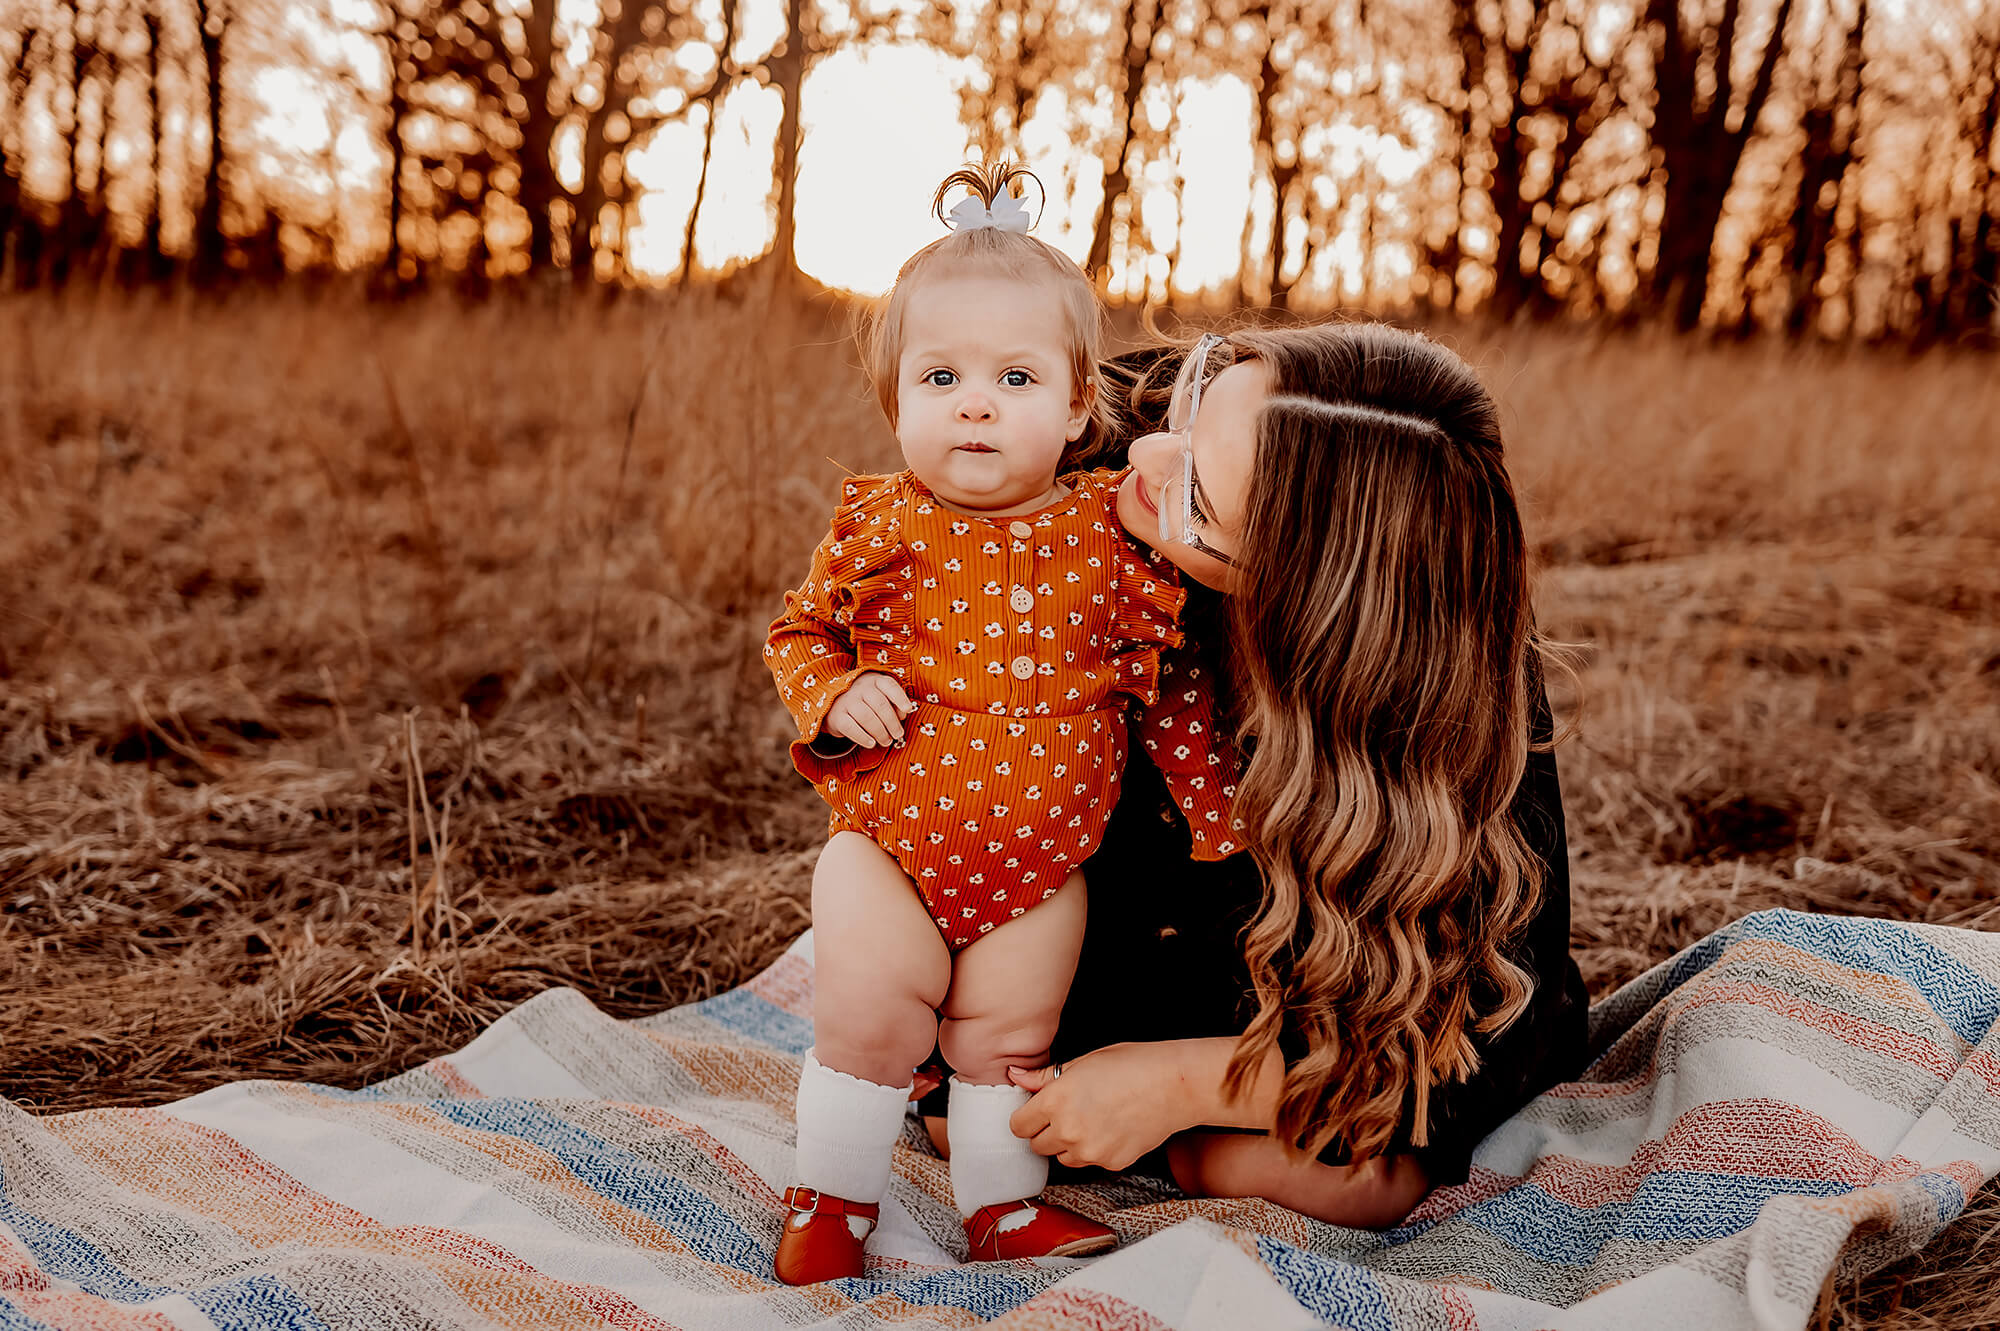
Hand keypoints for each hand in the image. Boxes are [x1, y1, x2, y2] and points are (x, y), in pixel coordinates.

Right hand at [824, 672, 913, 747]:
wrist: (835, 705)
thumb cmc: (866, 702)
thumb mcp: (880, 697)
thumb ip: (894, 704)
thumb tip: (903, 714)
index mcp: (874, 681)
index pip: (889, 685)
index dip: (900, 698)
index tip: (908, 710)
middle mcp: (860, 688)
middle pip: (880, 704)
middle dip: (892, 722)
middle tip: (898, 735)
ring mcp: (847, 701)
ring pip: (866, 717)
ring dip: (879, 732)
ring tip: (886, 741)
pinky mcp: (837, 716)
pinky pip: (850, 727)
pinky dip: (863, 737)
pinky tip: (871, 743)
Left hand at [1006, 1043, 1195, 1170]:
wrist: (1174, 1085)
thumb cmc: (1131, 1065)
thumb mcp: (1083, 1062)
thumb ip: (1044, 1076)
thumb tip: (1015, 1076)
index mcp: (1056, 1101)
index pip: (1018, 1126)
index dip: (1027, 1117)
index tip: (1037, 1111)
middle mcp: (1068, 1131)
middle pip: (1037, 1146)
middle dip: (1046, 1131)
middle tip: (1068, 1112)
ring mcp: (1090, 1152)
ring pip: (1062, 1157)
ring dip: (1069, 1144)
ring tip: (1093, 1118)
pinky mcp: (1111, 1163)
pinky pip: (1090, 1162)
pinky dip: (1095, 1150)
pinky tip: (1112, 1128)